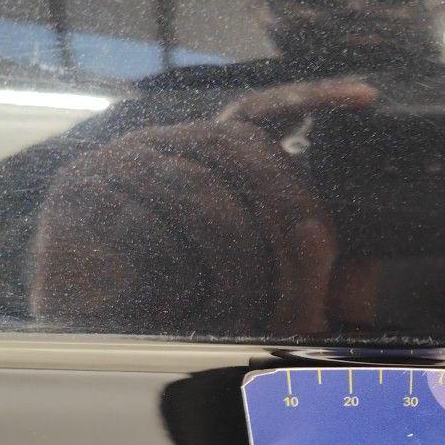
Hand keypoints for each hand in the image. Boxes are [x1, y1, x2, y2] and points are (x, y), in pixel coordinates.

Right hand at [31, 80, 376, 333]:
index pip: (263, 113)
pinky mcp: (77, 193)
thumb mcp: (256, 290)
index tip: (367, 100)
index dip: (313, 99)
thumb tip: (330, 255)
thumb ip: (295, 268)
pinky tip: (174, 307)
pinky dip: (171, 275)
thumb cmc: (182, 312)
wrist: (96, 345)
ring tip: (245, 316)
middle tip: (315, 271)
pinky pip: (141, 226)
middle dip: (290, 211)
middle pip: (244, 150)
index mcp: (210, 161)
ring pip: (201, 194)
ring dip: (238, 261)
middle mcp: (168, 147)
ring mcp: (121, 162)